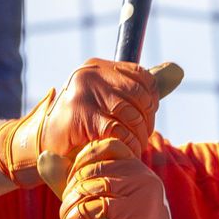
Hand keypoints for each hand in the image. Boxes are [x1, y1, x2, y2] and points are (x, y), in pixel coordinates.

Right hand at [0, 58, 177, 188]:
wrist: (41, 146)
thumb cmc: (79, 126)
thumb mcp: (108, 102)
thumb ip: (139, 89)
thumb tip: (177, 71)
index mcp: (97, 67)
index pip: (142, 76)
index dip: (151, 99)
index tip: (146, 116)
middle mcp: (89, 74)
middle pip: (140, 96)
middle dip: (146, 120)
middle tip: (140, 136)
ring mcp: (83, 93)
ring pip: (131, 115)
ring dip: (137, 137)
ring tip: (132, 147)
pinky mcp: (80, 116)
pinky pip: (117, 131)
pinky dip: (125, 145)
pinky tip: (123, 152)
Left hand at [40, 138, 212, 218]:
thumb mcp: (104, 205)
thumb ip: (76, 182)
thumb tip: (44, 157)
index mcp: (139, 169)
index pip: (105, 147)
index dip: (80, 163)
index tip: (70, 188)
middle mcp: (144, 176)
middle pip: (94, 169)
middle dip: (70, 190)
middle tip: (64, 211)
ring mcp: (144, 193)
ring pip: (93, 188)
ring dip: (70, 206)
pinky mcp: (138, 213)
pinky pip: (97, 208)